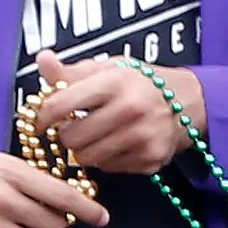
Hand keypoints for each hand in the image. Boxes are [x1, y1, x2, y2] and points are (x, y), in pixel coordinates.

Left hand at [31, 50, 197, 175]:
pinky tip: (116, 143)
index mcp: (114, 82)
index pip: (60, 105)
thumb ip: (71, 71)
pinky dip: (106, 158)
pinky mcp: (150, 159)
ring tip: (94, 135)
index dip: (42, 116)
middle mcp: (130, 110)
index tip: (40, 120)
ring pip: (87, 158)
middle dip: (66, 135)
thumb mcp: (107, 68)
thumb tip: (43, 59)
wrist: (186, 101)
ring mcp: (142, 137)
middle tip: (73, 127)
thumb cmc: (139, 82)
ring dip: (84, 149)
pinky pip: (109, 168)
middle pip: (71, 138)